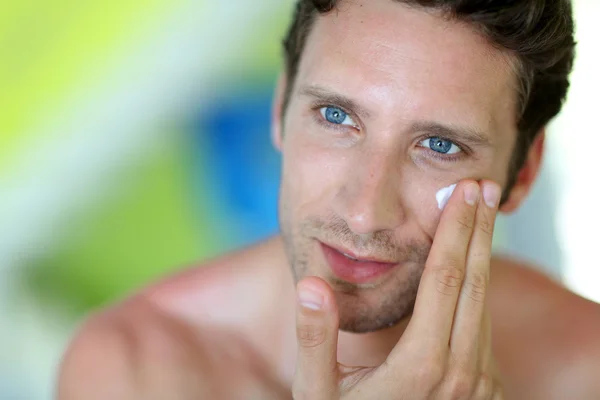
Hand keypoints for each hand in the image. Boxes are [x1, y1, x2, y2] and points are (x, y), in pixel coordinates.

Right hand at [292, 180, 503, 398]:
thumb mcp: (315, 392)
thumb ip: (314, 339)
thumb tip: (310, 284)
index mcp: (422, 368)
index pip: (446, 282)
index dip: (456, 232)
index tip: (464, 193)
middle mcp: (461, 375)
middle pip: (476, 285)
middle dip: (480, 230)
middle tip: (483, 187)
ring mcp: (478, 385)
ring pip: (485, 305)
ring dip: (483, 256)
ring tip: (479, 216)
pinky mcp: (482, 389)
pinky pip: (484, 327)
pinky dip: (479, 288)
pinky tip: (469, 267)